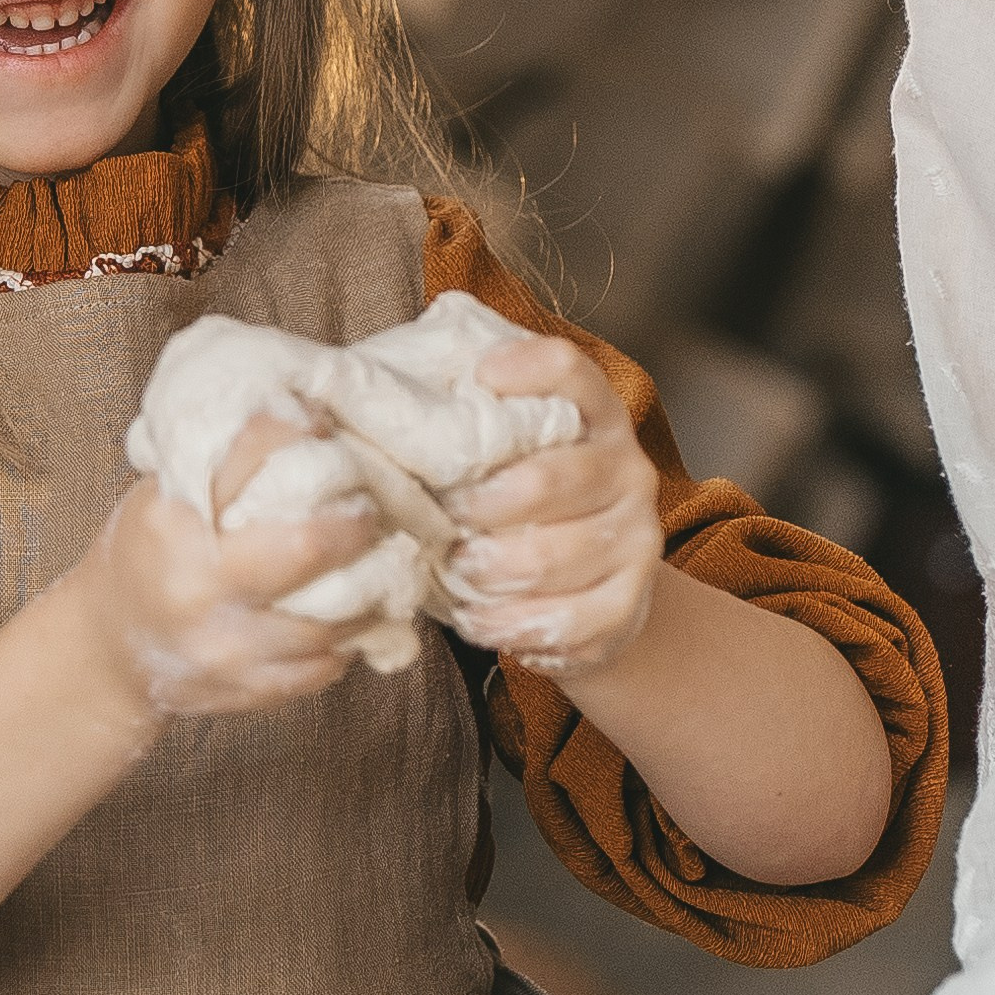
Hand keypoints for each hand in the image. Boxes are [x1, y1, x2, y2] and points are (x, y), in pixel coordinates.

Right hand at [75, 414, 380, 723]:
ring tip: (374, 562)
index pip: (258, 454)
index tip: (328, 434)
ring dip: (368, 585)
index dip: (305, 435)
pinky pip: (330, 663)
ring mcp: (226, 647)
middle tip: (367, 511)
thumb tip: (306, 411)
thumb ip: (229, 461)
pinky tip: (347, 612)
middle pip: (309, 544)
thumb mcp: (168, 494)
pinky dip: (350, 635)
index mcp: (174, 521)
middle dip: (354, 523)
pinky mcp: (251, 690)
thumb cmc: (150, 555)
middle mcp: (198, 586)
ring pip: (335, 615)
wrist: (107, 650)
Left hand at [442, 337, 662, 685]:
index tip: (477, 381)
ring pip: (555, 558)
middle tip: (443, 519)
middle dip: (483, 506)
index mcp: (592, 414)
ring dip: (490, 572)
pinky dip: (512, 625)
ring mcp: (636, 537)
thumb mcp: (497, 453)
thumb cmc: (518, 506)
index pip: (569, 370)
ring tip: (454, 575)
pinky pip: (569, 621)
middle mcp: (626, 468)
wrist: (594, 587)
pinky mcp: (631, 603)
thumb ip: (458, 421)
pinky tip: (481, 619)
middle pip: (552, 479)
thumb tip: (357, 392)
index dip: (523, 370)